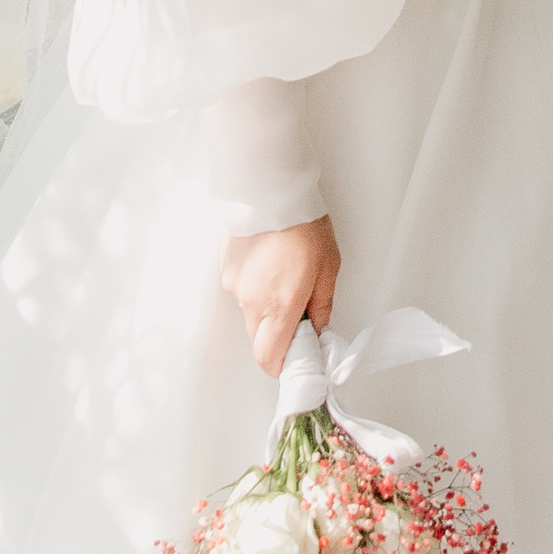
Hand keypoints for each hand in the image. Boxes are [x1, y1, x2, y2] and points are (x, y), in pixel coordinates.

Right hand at [221, 217, 339, 374]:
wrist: (270, 189)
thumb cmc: (303, 223)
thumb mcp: (328, 267)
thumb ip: (321, 305)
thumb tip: (317, 329)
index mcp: (281, 305)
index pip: (269, 357)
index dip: (281, 364)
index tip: (296, 356)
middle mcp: (252, 301)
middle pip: (259, 338)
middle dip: (277, 332)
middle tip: (297, 309)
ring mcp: (235, 285)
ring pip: (249, 313)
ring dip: (265, 306)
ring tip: (283, 273)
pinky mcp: (225, 269)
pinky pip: (240, 289)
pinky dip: (254, 285)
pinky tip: (267, 261)